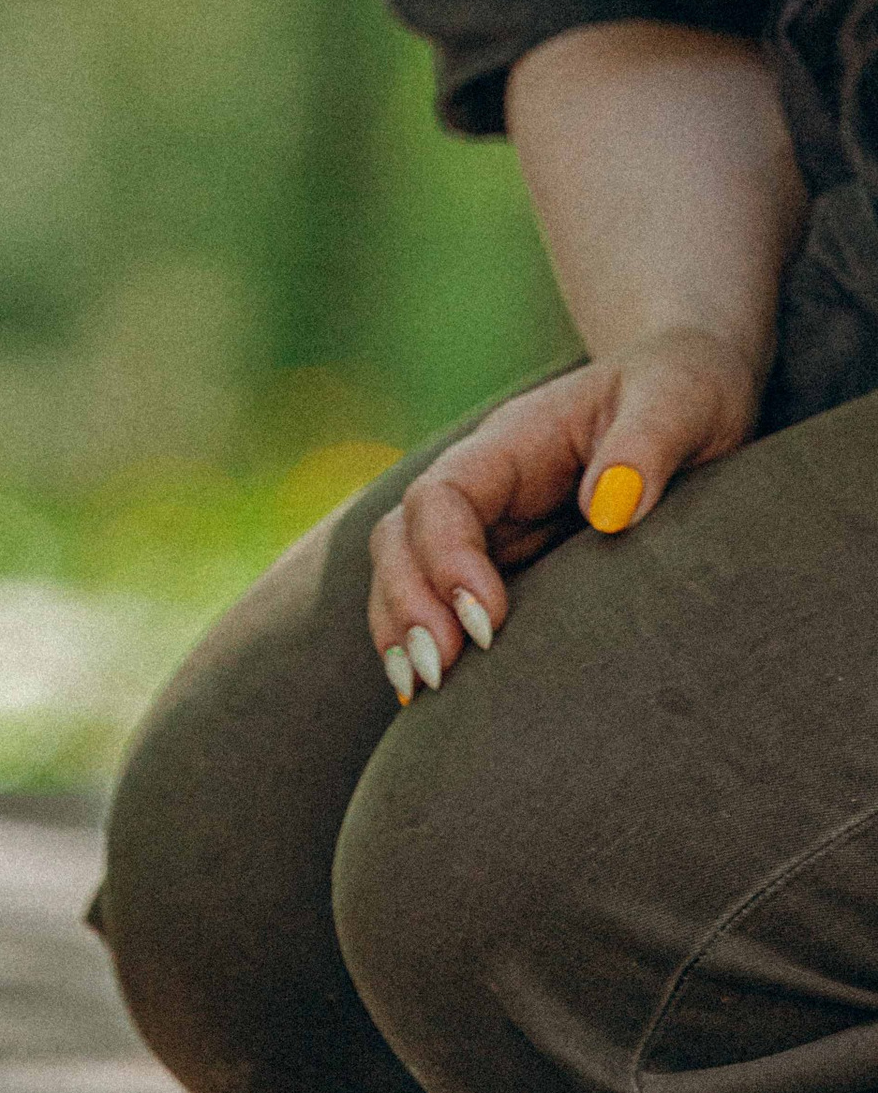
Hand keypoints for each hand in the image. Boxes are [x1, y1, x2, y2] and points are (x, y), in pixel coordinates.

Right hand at [365, 324, 761, 701]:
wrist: (690, 394)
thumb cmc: (684, 389)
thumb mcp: (680, 401)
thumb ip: (648, 445)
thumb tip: (611, 510)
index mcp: (514, 443)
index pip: (445, 494)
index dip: (448, 556)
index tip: (486, 618)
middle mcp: (487, 488)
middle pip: (402, 536)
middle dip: (407, 602)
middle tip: (439, 672)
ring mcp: (493, 530)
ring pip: (407, 573)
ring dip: (402, 630)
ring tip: (421, 696)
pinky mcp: (512, 569)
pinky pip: (445, 604)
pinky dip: (426, 645)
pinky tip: (431, 703)